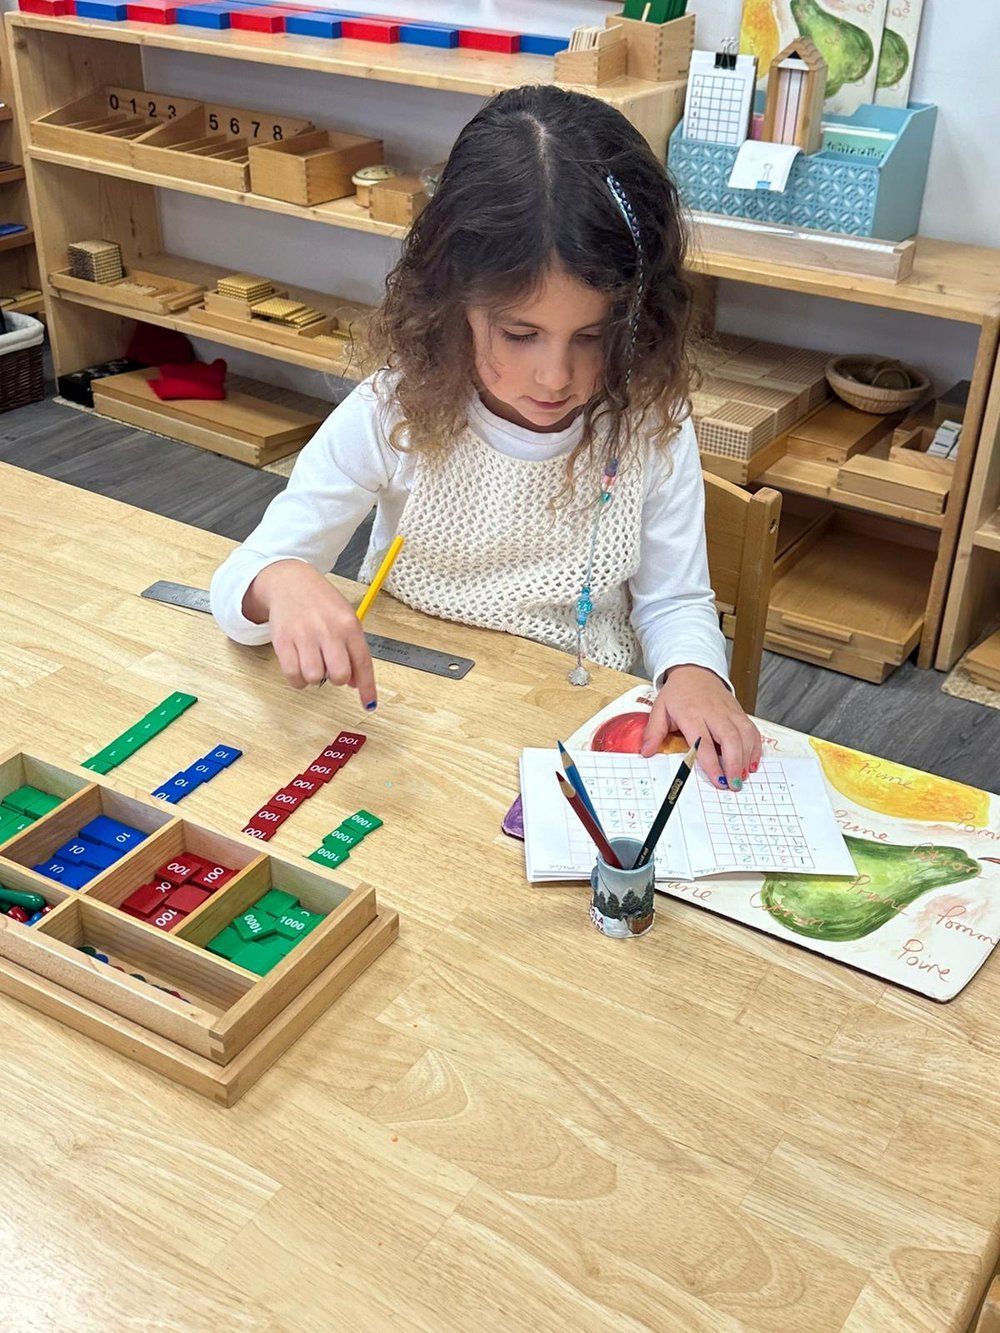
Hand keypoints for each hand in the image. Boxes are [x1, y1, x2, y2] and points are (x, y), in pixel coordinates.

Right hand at [243, 560, 376, 708]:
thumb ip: (353, 649)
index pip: (363, 663)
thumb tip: (355, 683)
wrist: (289, 581)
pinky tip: (299, 667)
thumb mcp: (345, 618)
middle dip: (337, 679)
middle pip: (339, 675)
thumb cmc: (320, 602)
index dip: (367, 688)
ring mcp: (304, 636)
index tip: (369, 704)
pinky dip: (298, 679)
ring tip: (312, 662)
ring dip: (314, 677)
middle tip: (330, 668)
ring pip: (314, 677)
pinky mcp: (283, 641)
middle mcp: (328, 631)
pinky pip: (293, 675)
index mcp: (349, 625)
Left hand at [640, 664, 760, 790]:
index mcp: (692, 713)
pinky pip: (752, 730)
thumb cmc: (678, 693)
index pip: (704, 742)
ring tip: (743, 777)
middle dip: (735, 764)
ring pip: (745, 735)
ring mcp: (729, 711)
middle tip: (734, 784)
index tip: (718, 781)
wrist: (695, 671)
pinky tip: (752, 762)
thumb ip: (653, 732)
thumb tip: (646, 752)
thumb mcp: (660, 709)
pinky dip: (755, 747)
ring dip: (747, 758)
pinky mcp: (739, 711)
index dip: (712, 763)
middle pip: (730, 739)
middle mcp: (714, 713)